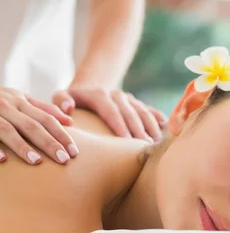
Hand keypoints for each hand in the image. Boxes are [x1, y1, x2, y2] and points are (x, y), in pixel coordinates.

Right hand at [0, 87, 77, 164]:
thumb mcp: (18, 98)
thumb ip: (43, 109)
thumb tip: (70, 120)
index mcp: (19, 101)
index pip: (46, 119)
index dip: (62, 135)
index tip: (75, 151)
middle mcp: (6, 105)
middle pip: (32, 126)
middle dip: (50, 143)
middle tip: (64, 160)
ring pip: (8, 130)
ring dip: (22, 146)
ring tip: (37, 161)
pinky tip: (3, 160)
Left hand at [53, 87, 167, 141]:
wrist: (89, 84)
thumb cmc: (72, 99)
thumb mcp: (61, 96)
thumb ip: (60, 100)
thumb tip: (68, 108)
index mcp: (99, 95)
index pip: (112, 111)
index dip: (121, 126)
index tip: (127, 142)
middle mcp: (116, 95)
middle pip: (130, 113)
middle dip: (139, 130)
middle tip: (145, 148)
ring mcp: (128, 98)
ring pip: (142, 111)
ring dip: (150, 127)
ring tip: (156, 143)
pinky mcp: (136, 103)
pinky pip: (148, 109)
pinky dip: (157, 117)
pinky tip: (166, 126)